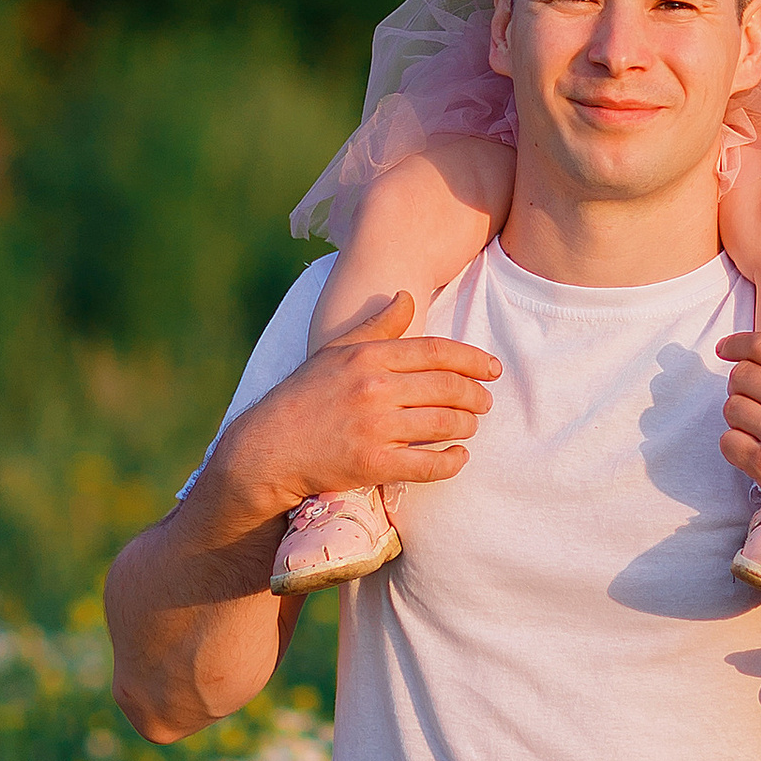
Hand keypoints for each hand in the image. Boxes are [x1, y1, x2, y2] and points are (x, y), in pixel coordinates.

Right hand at [218, 295, 499, 514]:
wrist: (267, 448)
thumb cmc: (302, 397)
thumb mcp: (334, 351)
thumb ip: (375, 325)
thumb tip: (406, 295)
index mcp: (368, 357)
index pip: (437, 352)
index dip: (472, 360)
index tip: (492, 369)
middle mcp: (374, 388)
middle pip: (448, 388)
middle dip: (476, 396)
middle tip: (485, 402)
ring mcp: (375, 428)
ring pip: (444, 424)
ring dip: (467, 426)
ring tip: (469, 426)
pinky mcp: (373, 465)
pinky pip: (429, 464)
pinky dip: (452, 462)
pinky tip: (458, 457)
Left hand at [715, 326, 760, 538]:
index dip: (738, 344)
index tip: (726, 348)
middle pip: (742, 376)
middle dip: (741, 382)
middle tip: (749, 395)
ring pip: (732, 408)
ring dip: (738, 414)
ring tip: (755, 424)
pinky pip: (729, 443)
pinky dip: (735, 444)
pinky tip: (752, 448)